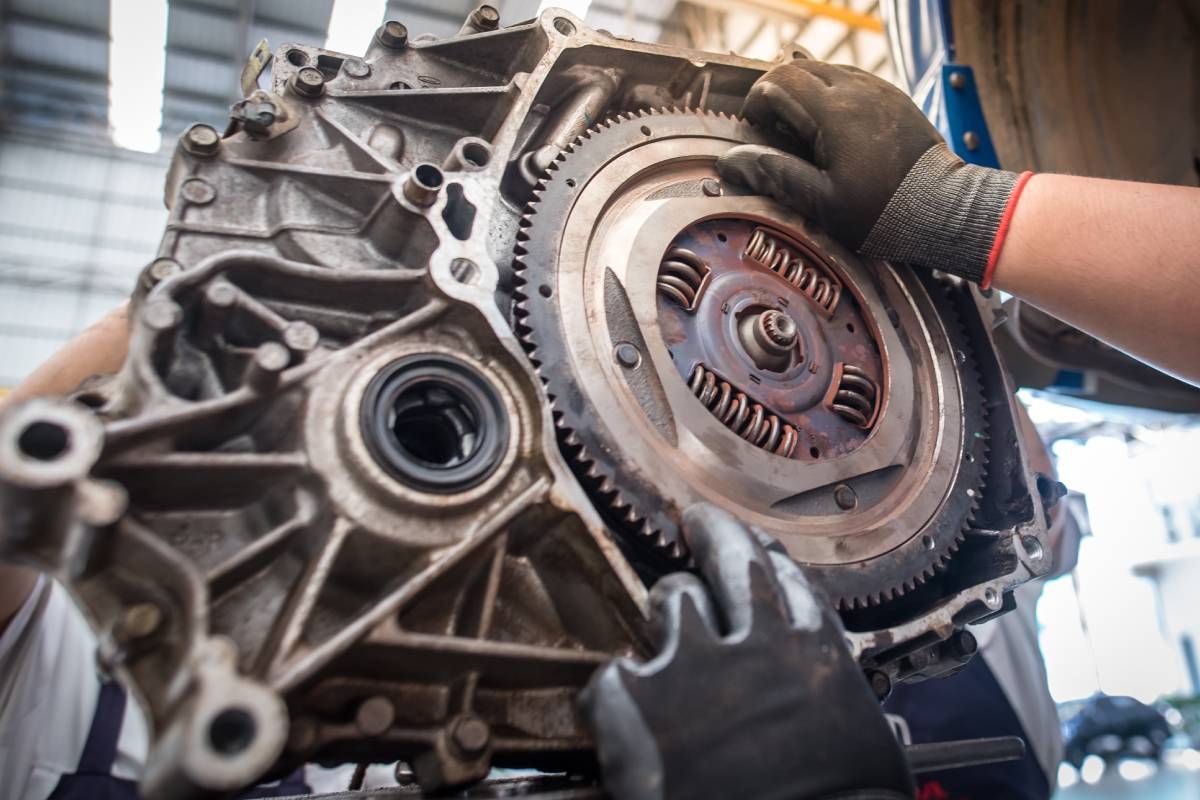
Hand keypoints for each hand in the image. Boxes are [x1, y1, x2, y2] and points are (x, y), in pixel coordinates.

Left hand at [579, 503, 913, 799]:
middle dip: (715, 533)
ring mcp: (695, 664)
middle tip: (698, 522)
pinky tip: (619, 703)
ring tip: (662, 618)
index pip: (790, 584)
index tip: (757, 549)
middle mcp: (758, 644)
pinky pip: (614, 673)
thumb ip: (859, 718)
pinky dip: (617, 689)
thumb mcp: (873, 752)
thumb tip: (873, 723)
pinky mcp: (639, 699)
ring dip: (669, 606)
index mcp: (817, 657)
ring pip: (674, 599)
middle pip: (732, 562)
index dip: (768, 561)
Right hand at [718, 60, 1025, 285]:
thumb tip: (731, 162)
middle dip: (776, 91)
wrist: (943, 208)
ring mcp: (878, 90)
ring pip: (826, 69)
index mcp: (833, 111)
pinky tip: (831, 124)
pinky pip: (853, 80)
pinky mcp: (894, 99)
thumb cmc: (880, 211)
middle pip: (800, 68)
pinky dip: (831, 93)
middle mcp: (856, 89)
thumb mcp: (820, 201)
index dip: (757, 103)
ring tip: (798, 127)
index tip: (753, 130)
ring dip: (804, 90)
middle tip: (770, 127)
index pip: (778, 82)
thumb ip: (774, 174)